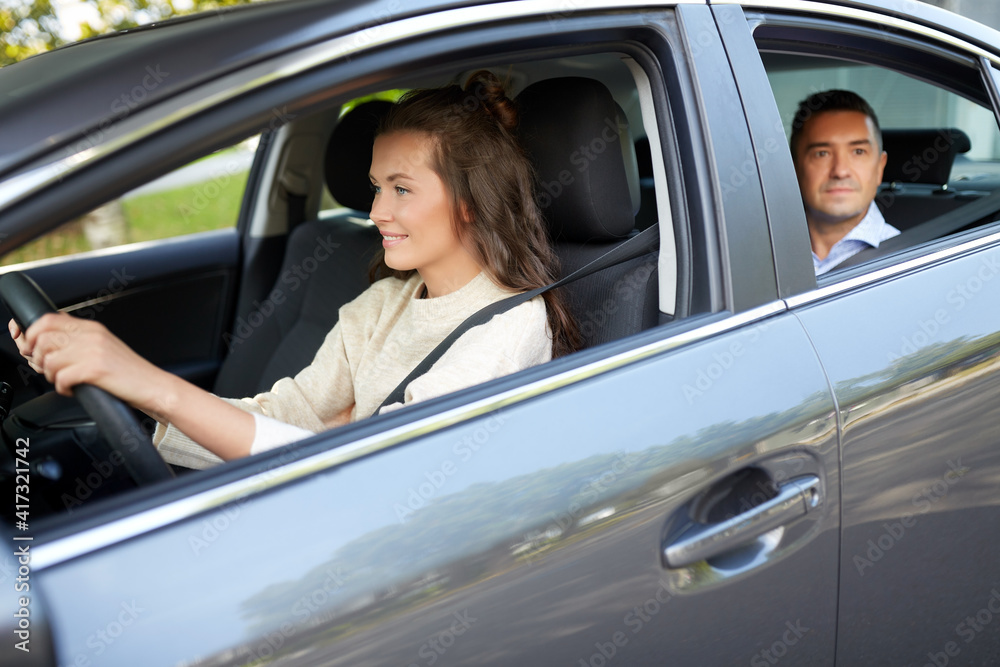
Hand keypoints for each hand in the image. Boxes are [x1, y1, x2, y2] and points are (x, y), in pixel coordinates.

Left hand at [9, 313, 165, 412]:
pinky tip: (73, 389)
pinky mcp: (95, 369)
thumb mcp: (104, 347)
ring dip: (51, 376)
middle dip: (38, 359)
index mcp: (92, 328)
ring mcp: (94, 351)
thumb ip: (79, 340)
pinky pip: (61, 378)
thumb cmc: (129, 372)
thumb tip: (45, 341)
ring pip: (49, 360)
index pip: (48, 319)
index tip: (29, 347)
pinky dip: (62, 388)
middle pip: (43, 339)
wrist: (153, 386)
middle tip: (49, 370)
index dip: (31, 333)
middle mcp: (92, 335)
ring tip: (64, 381)